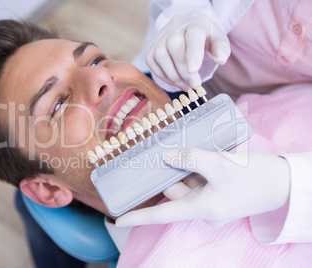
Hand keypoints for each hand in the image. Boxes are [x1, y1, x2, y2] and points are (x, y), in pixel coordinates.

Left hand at [116, 148, 289, 226]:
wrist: (285, 183)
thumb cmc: (255, 177)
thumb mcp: (219, 164)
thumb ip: (190, 158)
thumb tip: (166, 156)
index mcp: (201, 209)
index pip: (161, 214)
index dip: (138, 217)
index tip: (118, 220)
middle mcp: (204, 208)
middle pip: (175, 191)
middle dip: (168, 172)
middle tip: (160, 151)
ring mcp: (212, 201)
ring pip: (187, 183)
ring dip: (184, 166)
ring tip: (187, 147)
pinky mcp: (219, 193)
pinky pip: (200, 181)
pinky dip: (196, 168)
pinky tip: (199, 153)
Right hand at [146, 11, 230, 90]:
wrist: (188, 32)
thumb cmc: (205, 39)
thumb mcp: (218, 41)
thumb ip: (222, 49)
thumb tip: (220, 58)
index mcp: (196, 22)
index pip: (194, 34)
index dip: (193, 52)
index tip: (194, 70)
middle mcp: (176, 25)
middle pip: (174, 45)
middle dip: (183, 70)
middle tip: (194, 85)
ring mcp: (161, 36)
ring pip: (160, 55)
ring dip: (173, 76)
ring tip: (186, 85)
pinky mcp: (152, 47)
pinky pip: (152, 63)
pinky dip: (163, 76)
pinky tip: (175, 81)